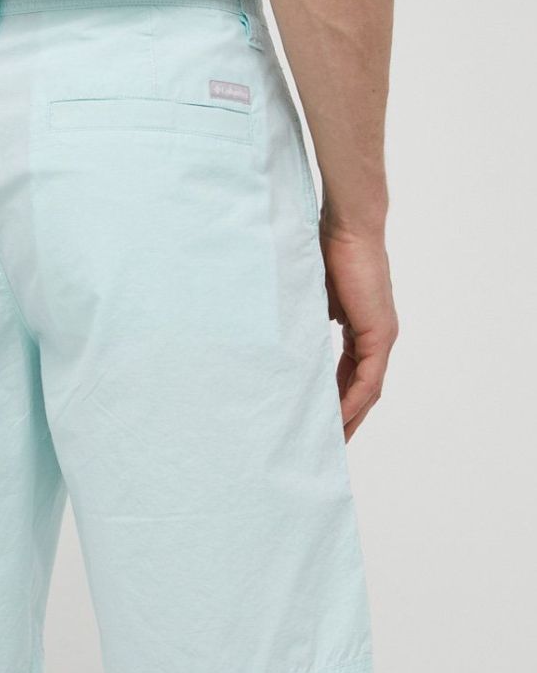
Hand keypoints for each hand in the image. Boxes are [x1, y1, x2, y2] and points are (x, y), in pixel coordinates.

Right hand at [320, 226, 396, 440]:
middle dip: (346, 419)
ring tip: (330, 443)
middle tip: (325, 445)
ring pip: (368, 390)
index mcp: (363, 327)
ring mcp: (381, 336)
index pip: (352, 375)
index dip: (337, 400)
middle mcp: (377, 336)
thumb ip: (309, 321)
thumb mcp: (313, 297)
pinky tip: (337, 420)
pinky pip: (368, 380)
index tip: (319, 421)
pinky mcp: (380, 334)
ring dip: (350, 418)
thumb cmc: (327, 250)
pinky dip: (352, 402)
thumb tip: (291, 340)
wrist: (347, 227)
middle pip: (364, 390)